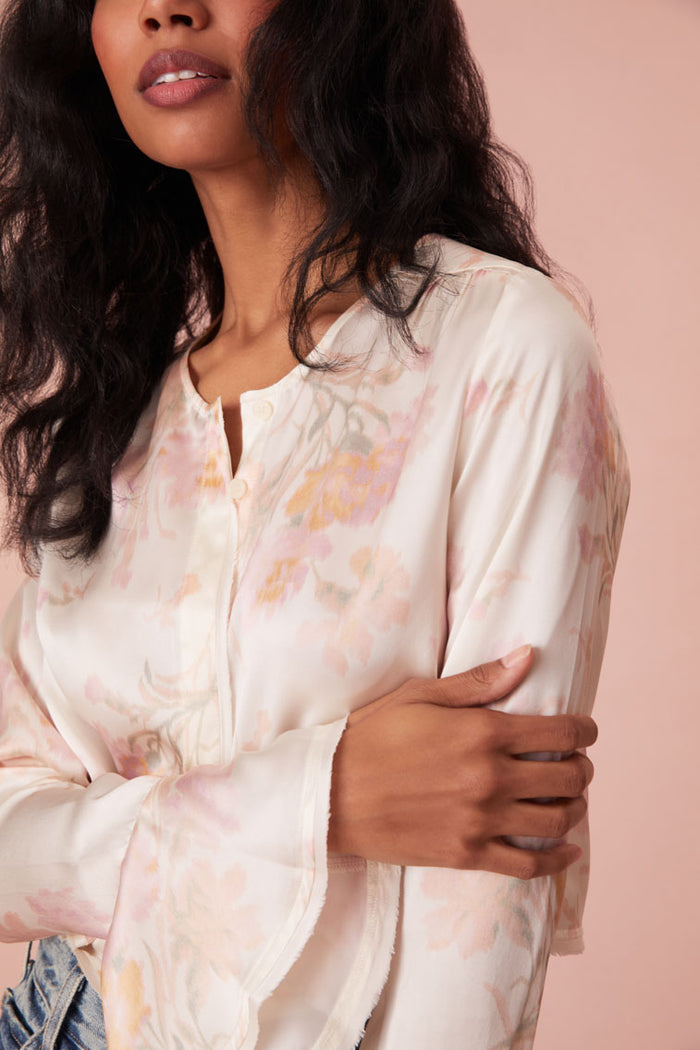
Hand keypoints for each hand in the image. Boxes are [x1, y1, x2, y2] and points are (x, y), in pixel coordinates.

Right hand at [328, 645, 595, 878]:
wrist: (329, 794)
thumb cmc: (371, 736)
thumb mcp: (421, 695)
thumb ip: (480, 681)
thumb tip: (528, 658)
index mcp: (483, 732)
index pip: (561, 732)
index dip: (584, 731)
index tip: (585, 731)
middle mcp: (491, 778)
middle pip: (568, 777)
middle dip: (582, 767)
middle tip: (575, 763)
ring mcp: (481, 820)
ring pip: (556, 820)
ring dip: (574, 808)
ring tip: (569, 799)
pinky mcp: (467, 855)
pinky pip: (529, 865)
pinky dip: (557, 859)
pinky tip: (567, 850)